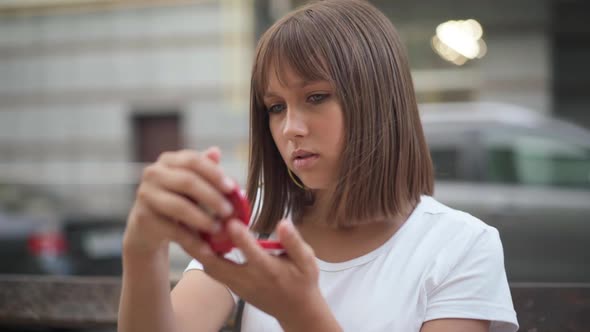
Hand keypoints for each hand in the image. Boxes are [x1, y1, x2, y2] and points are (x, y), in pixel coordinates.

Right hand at [123, 147, 235, 257]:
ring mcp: (146, 195)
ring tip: (219, 229)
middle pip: (187, 181)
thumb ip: (205, 169)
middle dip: (212, 197)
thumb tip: (216, 151)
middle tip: (230, 211)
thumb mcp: (192, 184)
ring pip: (180, 206)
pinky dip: (193, 241)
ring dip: (203, 219)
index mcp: (168, 160)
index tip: (232, 187)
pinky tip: (207, 250)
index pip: (193, 160)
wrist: (148, 227)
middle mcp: (153, 173)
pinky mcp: (143, 218)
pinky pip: (173, 230)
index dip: (214, 173)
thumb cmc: (177, 199)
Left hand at [192, 219, 339, 330]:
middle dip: (202, 244)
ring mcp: (238, 285)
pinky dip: (204, 255)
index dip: (240, 237)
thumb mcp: (307, 261)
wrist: (296, 310)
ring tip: (193, 225)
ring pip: (210, 268)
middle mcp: (249, 279)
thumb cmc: (302, 282)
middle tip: (194, 221)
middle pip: (217, 264)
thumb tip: (284, 222)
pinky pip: (213, 271)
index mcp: (269, 270)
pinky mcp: (233, 287)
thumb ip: (293, 242)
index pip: (252, 253)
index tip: (231, 221)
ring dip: (199, 249)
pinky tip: (201, 238)